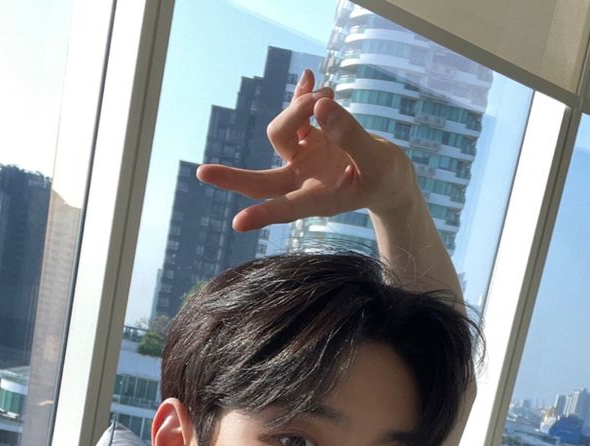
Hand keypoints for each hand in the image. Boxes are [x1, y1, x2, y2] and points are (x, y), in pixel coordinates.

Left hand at [196, 68, 420, 231]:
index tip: (237, 223)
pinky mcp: (307, 138)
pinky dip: (301, 95)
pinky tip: (310, 78)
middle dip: (233, 176)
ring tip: (330, 94)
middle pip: (261, 180)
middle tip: (202, 173)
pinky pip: (295, 112)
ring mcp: (301, 159)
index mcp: (319, 198)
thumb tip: (320, 106)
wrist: (387, 175)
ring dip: (299, 106)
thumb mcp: (376, 160)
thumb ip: (350, 135)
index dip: (263, 214)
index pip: (287, 207)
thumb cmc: (384, 177)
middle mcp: (303, 181)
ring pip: (282, 129)